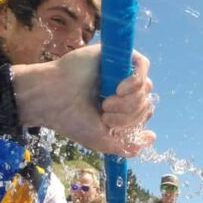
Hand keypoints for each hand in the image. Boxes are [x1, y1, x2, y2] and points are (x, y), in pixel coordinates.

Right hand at [12, 45, 155, 155]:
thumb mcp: (102, 140)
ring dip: (129, 102)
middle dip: (130, 115)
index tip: (113, 128)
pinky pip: (143, 65)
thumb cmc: (72, 120)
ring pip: (146, 87)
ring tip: (106, 104)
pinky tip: (119, 90)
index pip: (144, 114)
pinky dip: (136, 82)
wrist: (51, 99)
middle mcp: (122, 89)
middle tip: (105, 115)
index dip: (135, 124)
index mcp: (120, 107)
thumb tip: (151, 138)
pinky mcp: (116, 56)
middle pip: (146, 102)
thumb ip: (127, 146)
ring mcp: (120, 72)